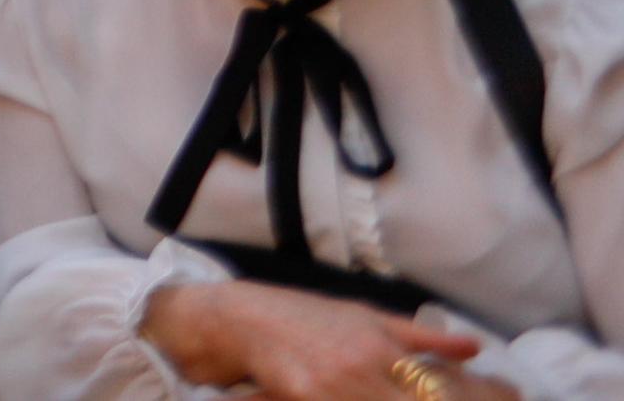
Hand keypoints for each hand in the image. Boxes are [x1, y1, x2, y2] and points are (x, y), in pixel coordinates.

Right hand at [140, 277, 488, 400]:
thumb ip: (420, 336)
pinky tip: (354, 400)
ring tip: (386, 397)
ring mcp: (332, 384)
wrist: (234, 318)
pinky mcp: (303, 395)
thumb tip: (473, 348)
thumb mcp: (364, 317)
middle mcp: (362, 365)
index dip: (460, 400)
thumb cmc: (301, 316)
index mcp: (382, 345)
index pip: (434, 390)